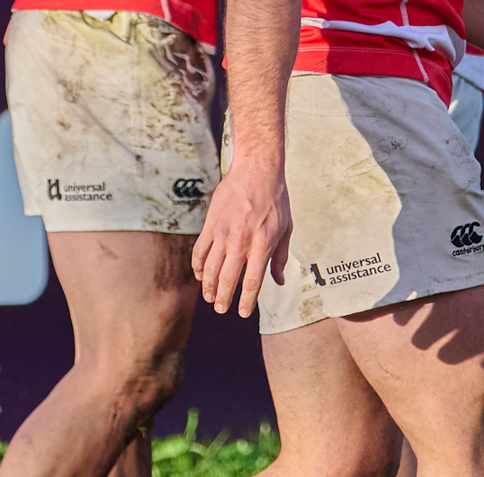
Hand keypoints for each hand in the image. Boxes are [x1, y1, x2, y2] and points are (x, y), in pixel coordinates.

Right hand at [191, 158, 290, 317]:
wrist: (258, 170)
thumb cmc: (276, 200)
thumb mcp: (286, 229)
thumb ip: (281, 258)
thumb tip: (280, 282)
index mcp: (263, 244)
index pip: (251, 281)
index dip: (246, 301)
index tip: (242, 313)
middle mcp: (241, 241)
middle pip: (227, 279)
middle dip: (222, 298)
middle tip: (221, 309)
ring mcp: (223, 233)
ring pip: (209, 268)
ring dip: (207, 286)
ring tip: (209, 297)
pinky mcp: (210, 224)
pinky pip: (199, 251)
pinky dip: (197, 266)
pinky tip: (199, 275)